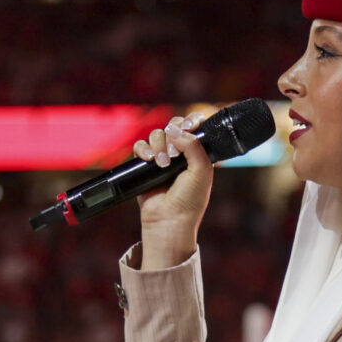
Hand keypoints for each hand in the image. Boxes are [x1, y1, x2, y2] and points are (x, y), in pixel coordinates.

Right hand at [132, 115, 212, 268]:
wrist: (170, 220)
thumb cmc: (190, 200)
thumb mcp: (201, 170)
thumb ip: (193, 145)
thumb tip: (175, 128)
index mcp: (197, 153)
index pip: (193, 126)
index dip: (190, 121)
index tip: (190, 126)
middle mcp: (180, 153)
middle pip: (173, 126)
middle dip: (173, 134)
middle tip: (175, 153)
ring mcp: (161, 159)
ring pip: (156, 135)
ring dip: (159, 145)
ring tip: (163, 164)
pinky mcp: (144, 166)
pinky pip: (140, 146)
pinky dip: (143, 149)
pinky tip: (149, 160)